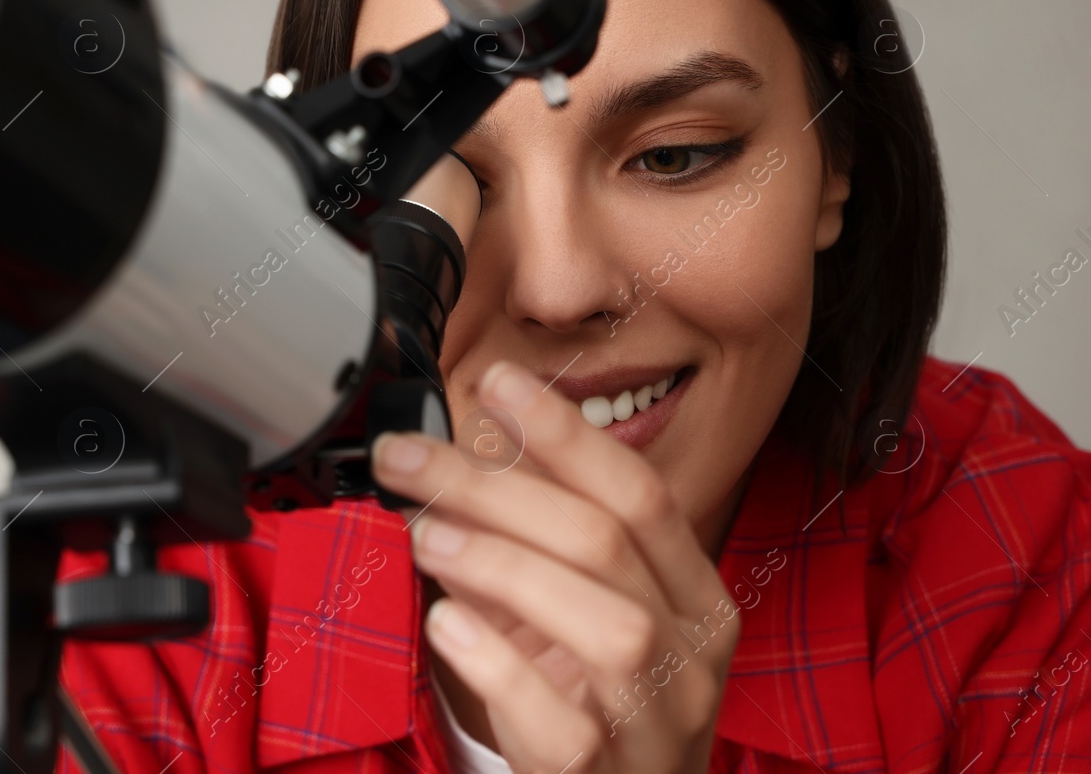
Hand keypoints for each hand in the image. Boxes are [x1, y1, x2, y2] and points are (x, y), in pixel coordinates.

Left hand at [371, 359, 738, 773]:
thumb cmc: (593, 703)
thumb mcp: (581, 614)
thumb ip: (535, 545)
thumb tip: (458, 461)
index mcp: (695, 595)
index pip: (640, 492)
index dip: (565, 431)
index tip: (497, 381)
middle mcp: (693, 653)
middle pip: (604, 541)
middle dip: (493, 486)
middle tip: (405, 458)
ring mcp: (658, 720)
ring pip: (604, 624)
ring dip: (500, 564)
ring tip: (423, 535)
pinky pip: (560, 719)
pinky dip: (497, 663)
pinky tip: (446, 625)